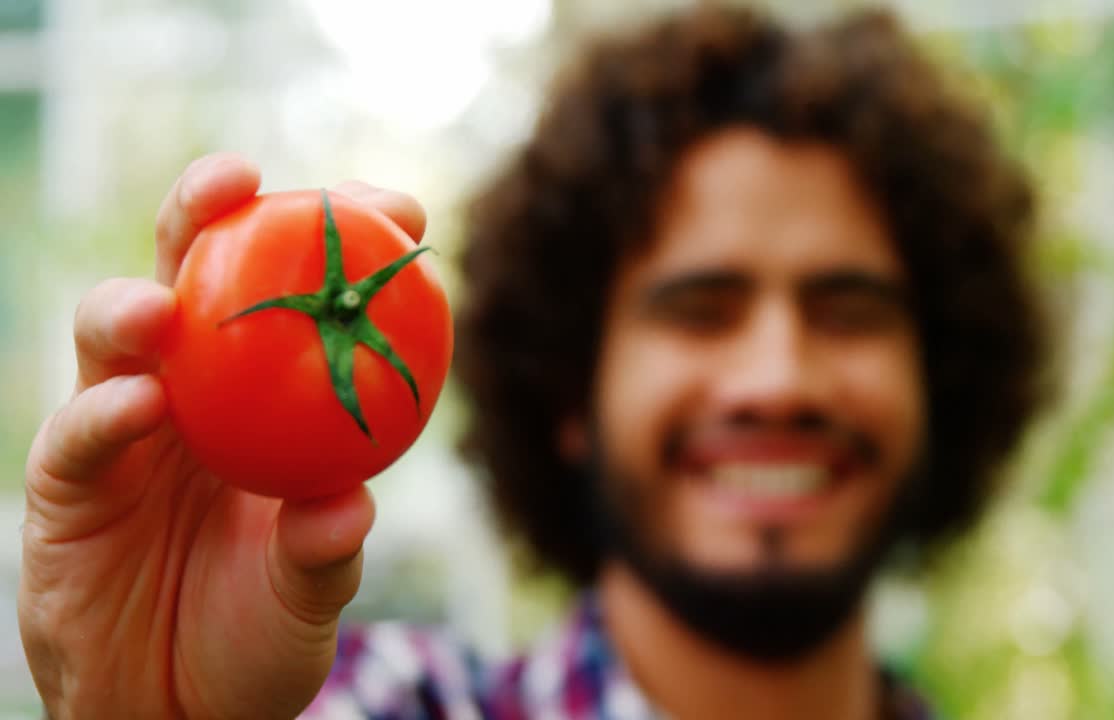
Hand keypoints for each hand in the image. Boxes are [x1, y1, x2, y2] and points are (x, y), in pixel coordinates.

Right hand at [19, 154, 428, 718]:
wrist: (176, 712)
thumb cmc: (255, 634)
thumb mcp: (309, 596)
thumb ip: (326, 551)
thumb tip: (351, 507)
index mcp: (265, 400)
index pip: (296, 297)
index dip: (334, 239)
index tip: (391, 208)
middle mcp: (196, 394)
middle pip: (193, 275)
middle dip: (208, 211)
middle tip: (240, 177)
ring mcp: (126, 431)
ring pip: (115, 335)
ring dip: (133, 306)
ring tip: (162, 305)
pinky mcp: (68, 488)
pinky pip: (77, 439)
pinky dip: (103, 416)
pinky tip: (138, 404)